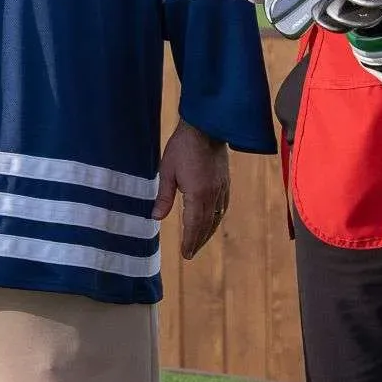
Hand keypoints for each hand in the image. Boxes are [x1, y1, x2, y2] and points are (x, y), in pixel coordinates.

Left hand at [150, 121, 228, 260]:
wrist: (206, 126)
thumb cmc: (182, 147)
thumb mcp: (167, 171)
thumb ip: (164, 196)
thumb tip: (157, 218)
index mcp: (197, 193)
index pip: (194, 224)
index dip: (190, 240)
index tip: (186, 254)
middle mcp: (213, 194)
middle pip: (206, 224)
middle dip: (198, 240)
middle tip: (190, 253)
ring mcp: (221, 188)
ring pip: (216, 217)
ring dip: (208, 232)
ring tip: (199, 242)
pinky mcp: (225, 182)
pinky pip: (223, 206)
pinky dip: (216, 218)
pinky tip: (212, 221)